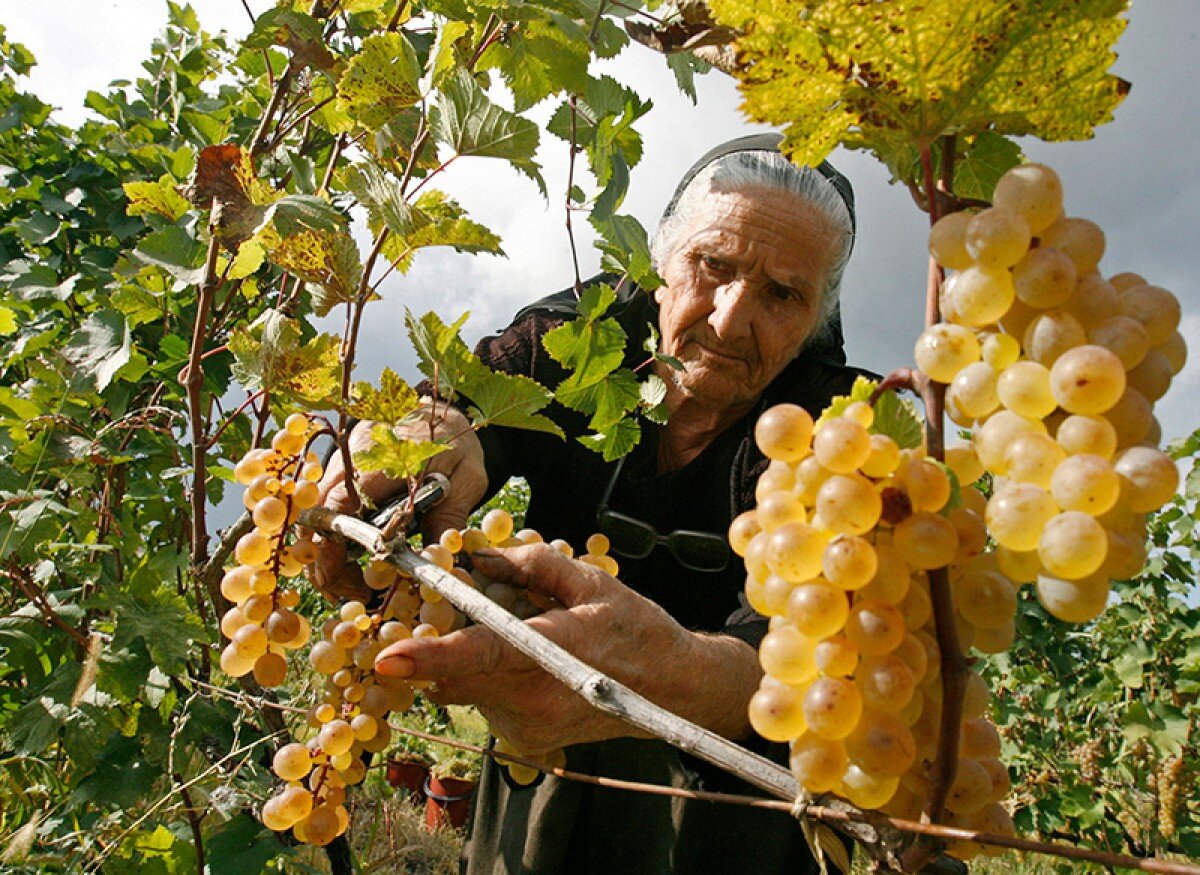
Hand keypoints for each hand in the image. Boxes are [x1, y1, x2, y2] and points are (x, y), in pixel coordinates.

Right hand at [307, 401, 487, 600]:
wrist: (446, 411)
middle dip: (326, 559)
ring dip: (330, 549)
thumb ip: (449, 517)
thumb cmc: (457, 443)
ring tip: (353, 580)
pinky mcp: (344, 467)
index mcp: (380, 460)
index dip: (330, 548)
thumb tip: (440, 561)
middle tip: (350, 589)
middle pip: (320, 516)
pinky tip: (354, 556)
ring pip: (320, 512)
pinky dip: (336, 533)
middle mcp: (351, 458)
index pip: (338, 508)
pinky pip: (329, 503)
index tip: (338, 580)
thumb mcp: (466, 480)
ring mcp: (343, 460)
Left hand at [373, 544, 761, 754]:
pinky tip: (529, 661)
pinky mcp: (523, 741)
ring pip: (465, 687)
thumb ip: (532, 564)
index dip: (432, 657)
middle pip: (456, 672)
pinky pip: (483, 701)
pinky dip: (489, 676)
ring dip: (472, 657)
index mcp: (553, 654)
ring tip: (524, 635)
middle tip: (469, 607)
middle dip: (444, 639)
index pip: (482, 656)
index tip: (388, 658)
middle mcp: (535, 702)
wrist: (674, 692)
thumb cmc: (638, 631)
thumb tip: (480, 558)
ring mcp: (527, 728)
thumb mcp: (592, 582)